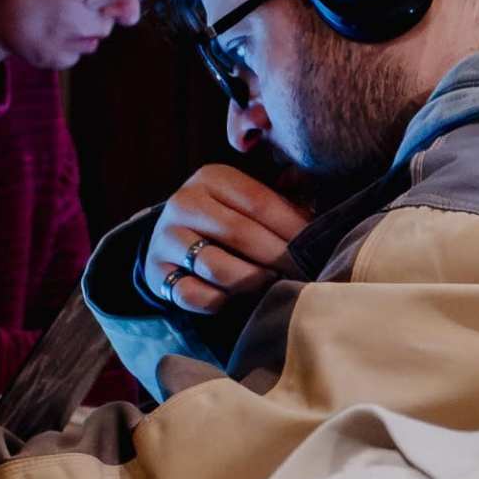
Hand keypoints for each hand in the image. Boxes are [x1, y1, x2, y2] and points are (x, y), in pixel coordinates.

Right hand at [141, 164, 310, 319]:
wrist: (172, 241)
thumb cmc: (226, 219)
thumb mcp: (247, 200)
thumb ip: (283, 201)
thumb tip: (322, 215)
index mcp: (211, 178)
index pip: (259, 202)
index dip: (292, 226)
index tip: (317, 246)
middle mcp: (184, 202)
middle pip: (240, 233)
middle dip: (277, 257)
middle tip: (302, 273)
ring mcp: (167, 238)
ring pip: (217, 267)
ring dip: (251, 280)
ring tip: (270, 284)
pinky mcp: (156, 272)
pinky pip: (194, 294)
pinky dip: (219, 301)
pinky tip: (234, 297)